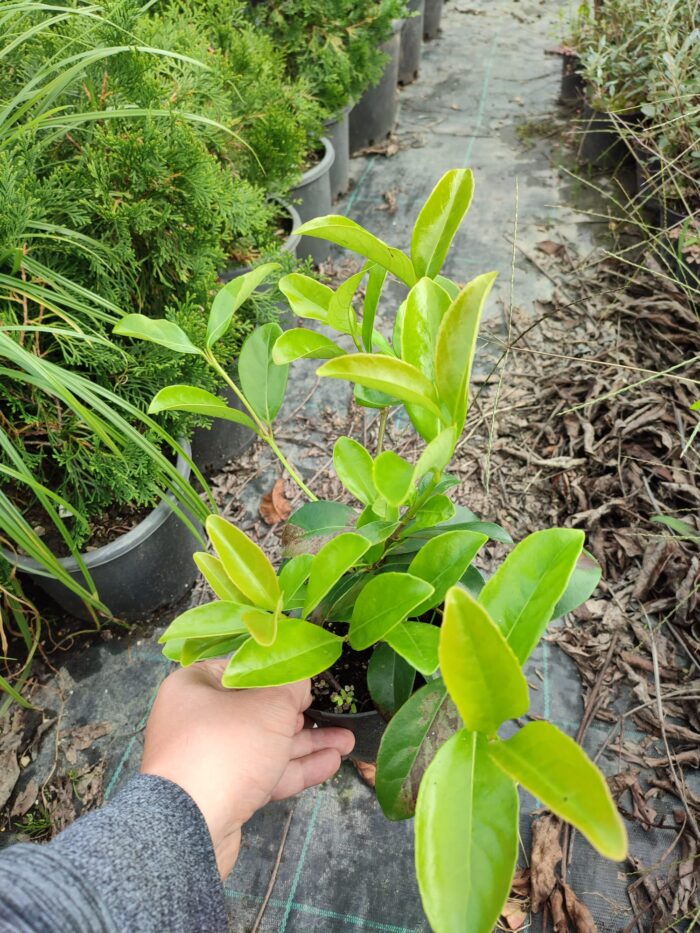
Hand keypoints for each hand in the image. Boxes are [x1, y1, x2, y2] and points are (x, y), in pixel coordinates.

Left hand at [140, 659, 353, 877]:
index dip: (280, 674)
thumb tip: (300, 678)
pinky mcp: (222, 793)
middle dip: (301, 714)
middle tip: (334, 712)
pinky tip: (330, 763)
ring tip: (347, 741)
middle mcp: (196, 720)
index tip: (311, 678)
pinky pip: (262, 772)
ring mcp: (209, 759)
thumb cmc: (226, 748)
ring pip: (265, 745)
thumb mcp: (269, 705)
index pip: (242, 670)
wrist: (191, 829)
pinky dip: (294, 767)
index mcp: (194, 687)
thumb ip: (292, 685)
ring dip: (307, 744)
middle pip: (257, 710)